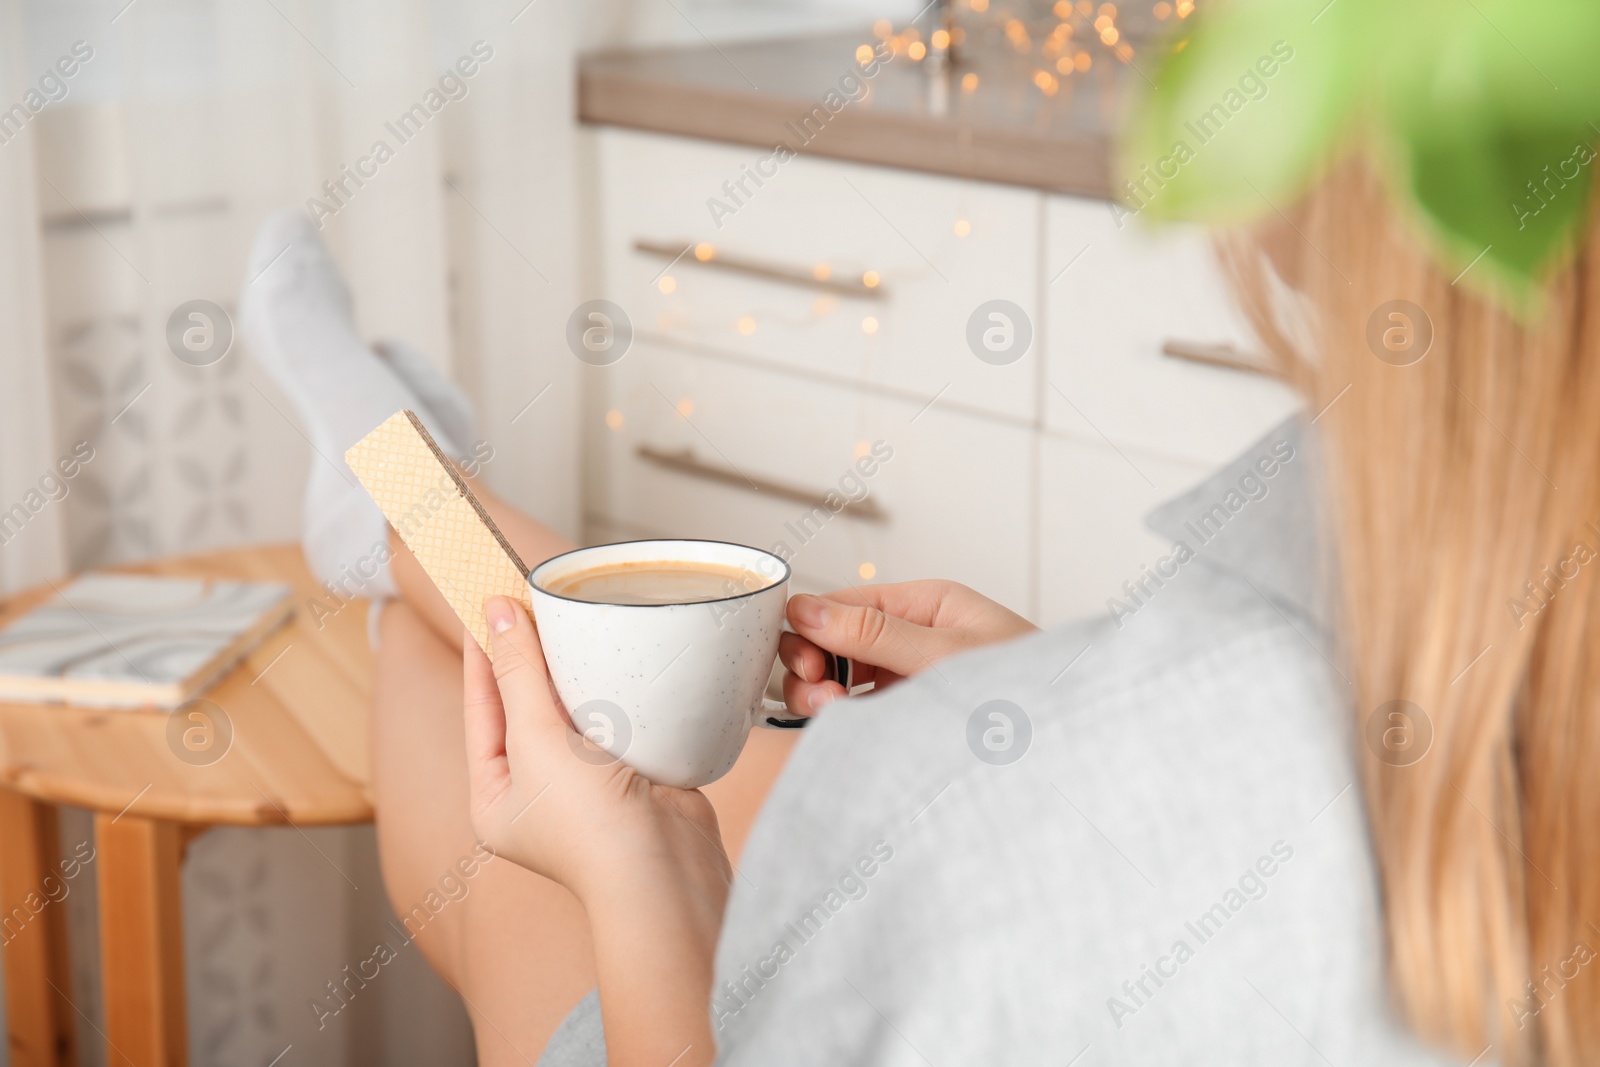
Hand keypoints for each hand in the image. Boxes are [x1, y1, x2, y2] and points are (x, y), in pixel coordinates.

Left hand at [462, 596, 725, 1066]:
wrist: (664, 870)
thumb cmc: (589, 824)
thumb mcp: (537, 738)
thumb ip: (518, 672)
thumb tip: (496, 613)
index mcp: (495, 799)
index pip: (480, 713)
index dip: (482, 659)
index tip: (486, 607)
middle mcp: (536, 796)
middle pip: (525, 711)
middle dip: (528, 662)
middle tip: (527, 604)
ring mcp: (585, 789)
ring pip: (571, 716)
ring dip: (571, 676)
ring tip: (567, 622)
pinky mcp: (630, 778)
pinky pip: (614, 725)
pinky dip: (614, 695)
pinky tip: (615, 661)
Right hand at [780, 580, 1038, 712]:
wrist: (1067, 746)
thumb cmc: (1025, 690)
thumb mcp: (945, 654)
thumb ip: (874, 633)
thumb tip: (807, 609)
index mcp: (925, 604)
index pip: (842, 603)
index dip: (811, 630)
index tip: (808, 665)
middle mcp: (913, 635)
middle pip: (833, 640)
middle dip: (815, 666)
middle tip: (821, 694)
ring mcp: (910, 676)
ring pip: (841, 678)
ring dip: (824, 696)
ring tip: (837, 715)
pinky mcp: (911, 714)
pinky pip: (861, 710)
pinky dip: (845, 719)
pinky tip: (850, 731)